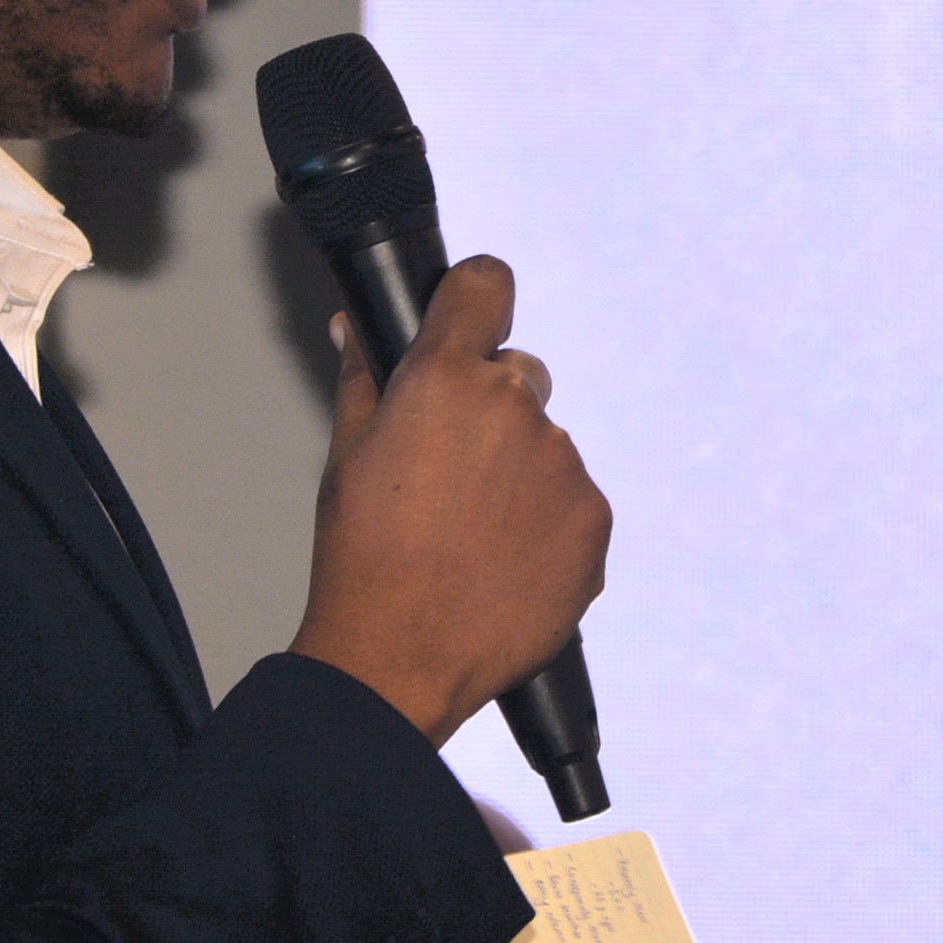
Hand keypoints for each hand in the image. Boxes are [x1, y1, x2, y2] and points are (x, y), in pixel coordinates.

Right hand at [292, 257, 611, 739]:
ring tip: (471, 537)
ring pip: (545, 447)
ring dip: (519, 476)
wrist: (401, 656)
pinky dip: (547, 525)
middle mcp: (515, 406)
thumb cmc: (363, 560)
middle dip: (491, 411)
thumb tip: (358, 330)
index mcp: (446, 378)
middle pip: (519, 376)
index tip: (471, 321)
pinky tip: (503, 564)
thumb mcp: (347, 456)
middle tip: (451, 477)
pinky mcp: (594, 518)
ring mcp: (562, 463)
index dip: (476, 300)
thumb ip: (365, 379)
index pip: (485, 286)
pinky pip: (573, 502)